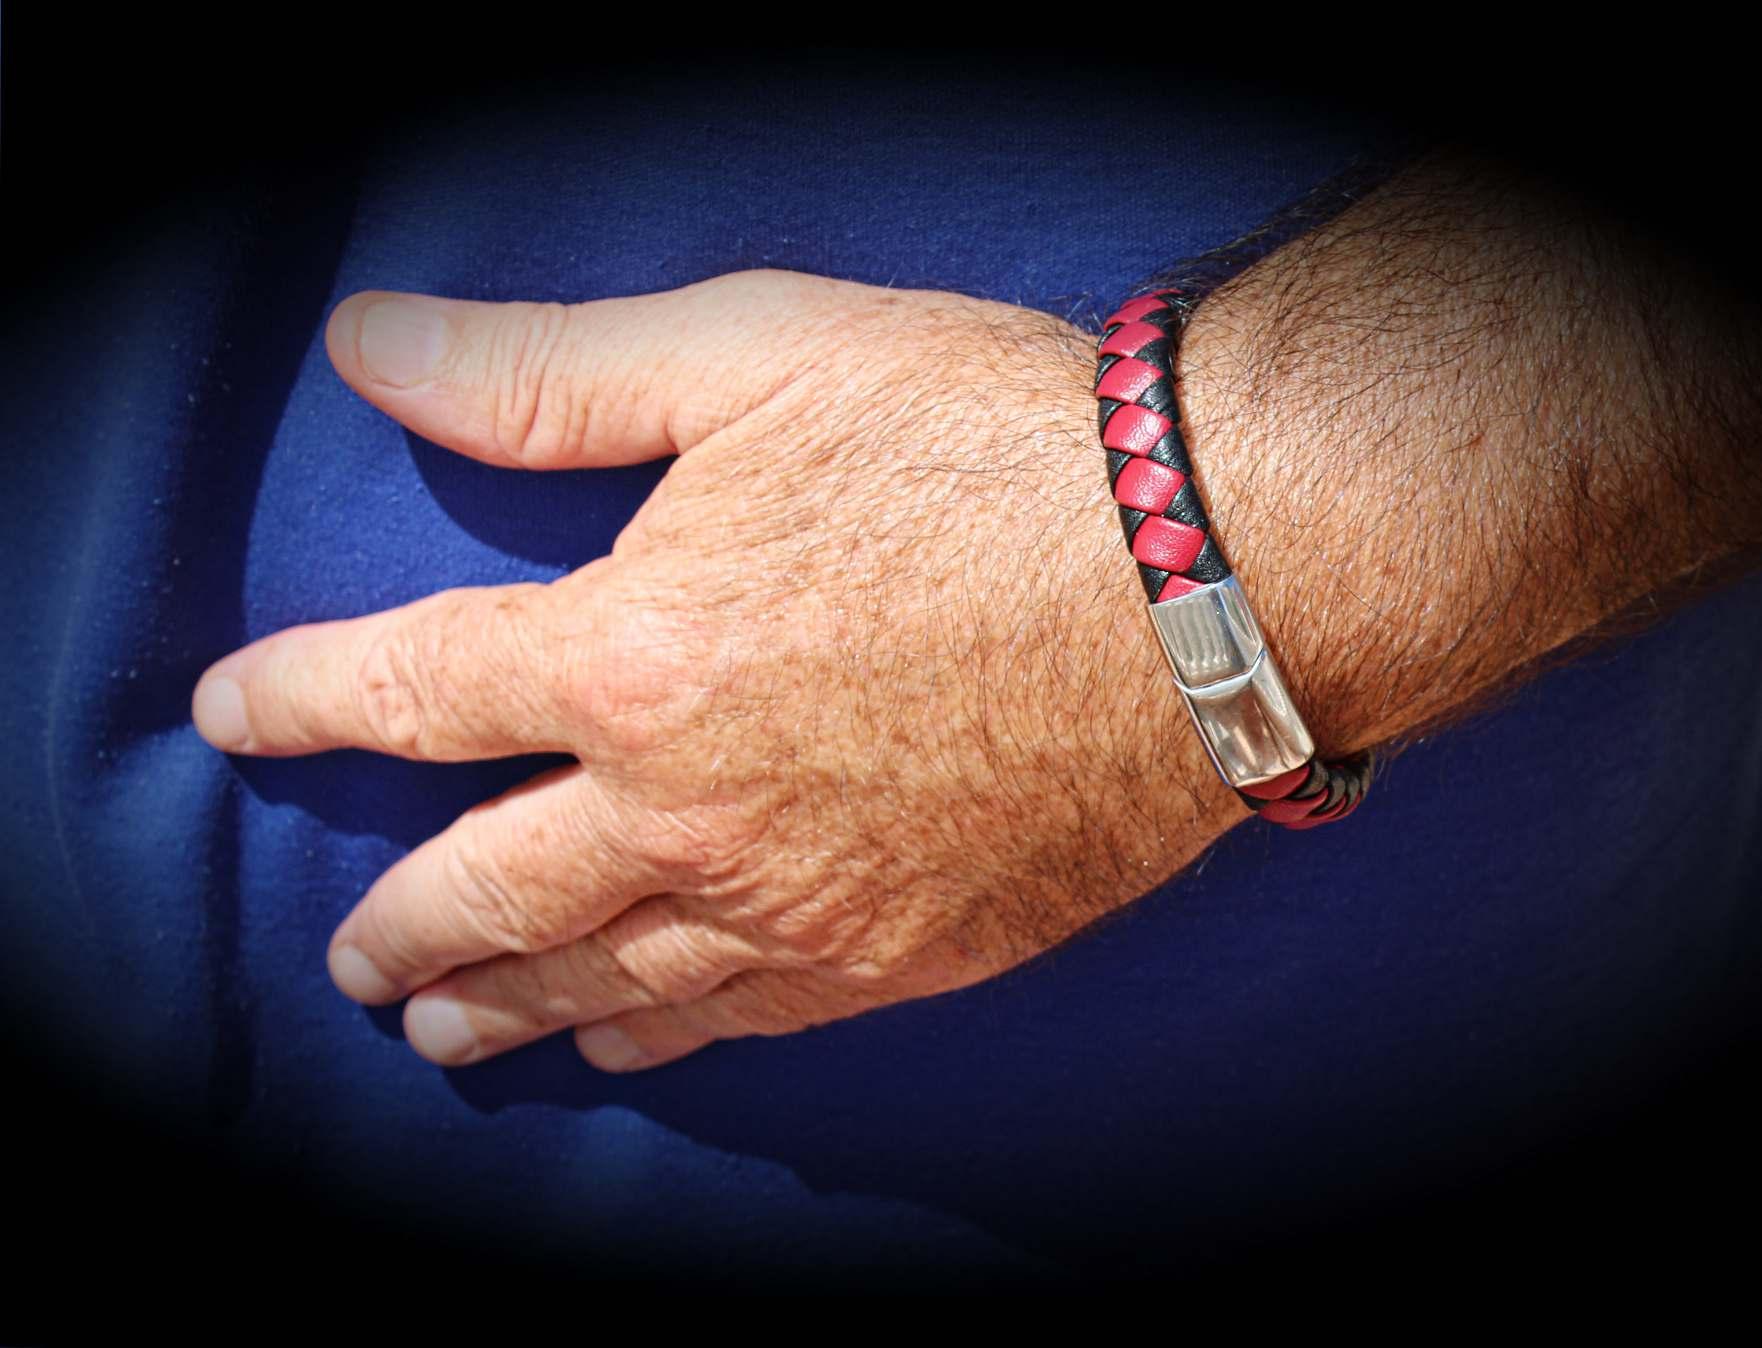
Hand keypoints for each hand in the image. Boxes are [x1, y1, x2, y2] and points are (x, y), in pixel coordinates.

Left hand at [192, 271, 1236, 1069]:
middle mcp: (690, 808)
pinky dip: (655, 1036)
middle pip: (483, 888)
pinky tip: (626, 1041)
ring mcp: (797, 901)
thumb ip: (549, 373)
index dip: (302, 699)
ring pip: (599, 982)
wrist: (1219, 580)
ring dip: (500, 1007)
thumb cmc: (996, 448)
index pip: (411, 690)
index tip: (241, 715)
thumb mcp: (763, 354)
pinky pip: (738, 1020)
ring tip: (443, 1031)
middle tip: (352, 960)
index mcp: (635, 653)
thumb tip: (370, 347)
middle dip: (395, 925)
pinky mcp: (901, 956)